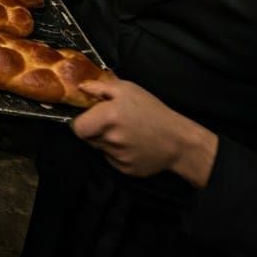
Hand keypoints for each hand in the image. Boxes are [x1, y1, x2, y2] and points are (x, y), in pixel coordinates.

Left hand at [73, 79, 217, 187]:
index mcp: (108, 116)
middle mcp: (110, 139)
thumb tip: (80, 88)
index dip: (80, 122)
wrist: (179, 141)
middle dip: (93, 130)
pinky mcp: (125, 169)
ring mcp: (118, 157)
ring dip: (104, 140)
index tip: (89, 117)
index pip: (77, 127)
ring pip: (99, 148)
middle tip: (109, 122)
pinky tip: (131, 144)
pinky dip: (116, 152)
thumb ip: (99, 87)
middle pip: (87, 138)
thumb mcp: (128, 90)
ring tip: (123, 132)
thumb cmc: (153, 111)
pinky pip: (111, 159)